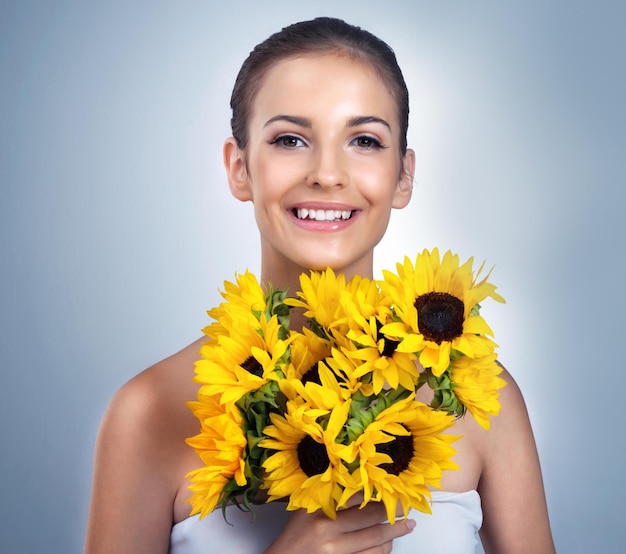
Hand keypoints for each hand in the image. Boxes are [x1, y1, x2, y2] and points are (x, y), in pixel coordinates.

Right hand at [264, 500, 415, 553]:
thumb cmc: (295, 535)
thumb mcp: (308, 509)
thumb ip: (331, 498)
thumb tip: (360, 486)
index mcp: (322, 512)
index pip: (356, 498)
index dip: (377, 493)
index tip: (391, 489)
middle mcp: (330, 532)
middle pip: (370, 519)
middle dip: (393, 512)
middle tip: (406, 507)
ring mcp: (338, 552)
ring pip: (375, 542)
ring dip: (393, 534)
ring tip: (405, 526)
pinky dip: (382, 551)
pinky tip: (388, 544)